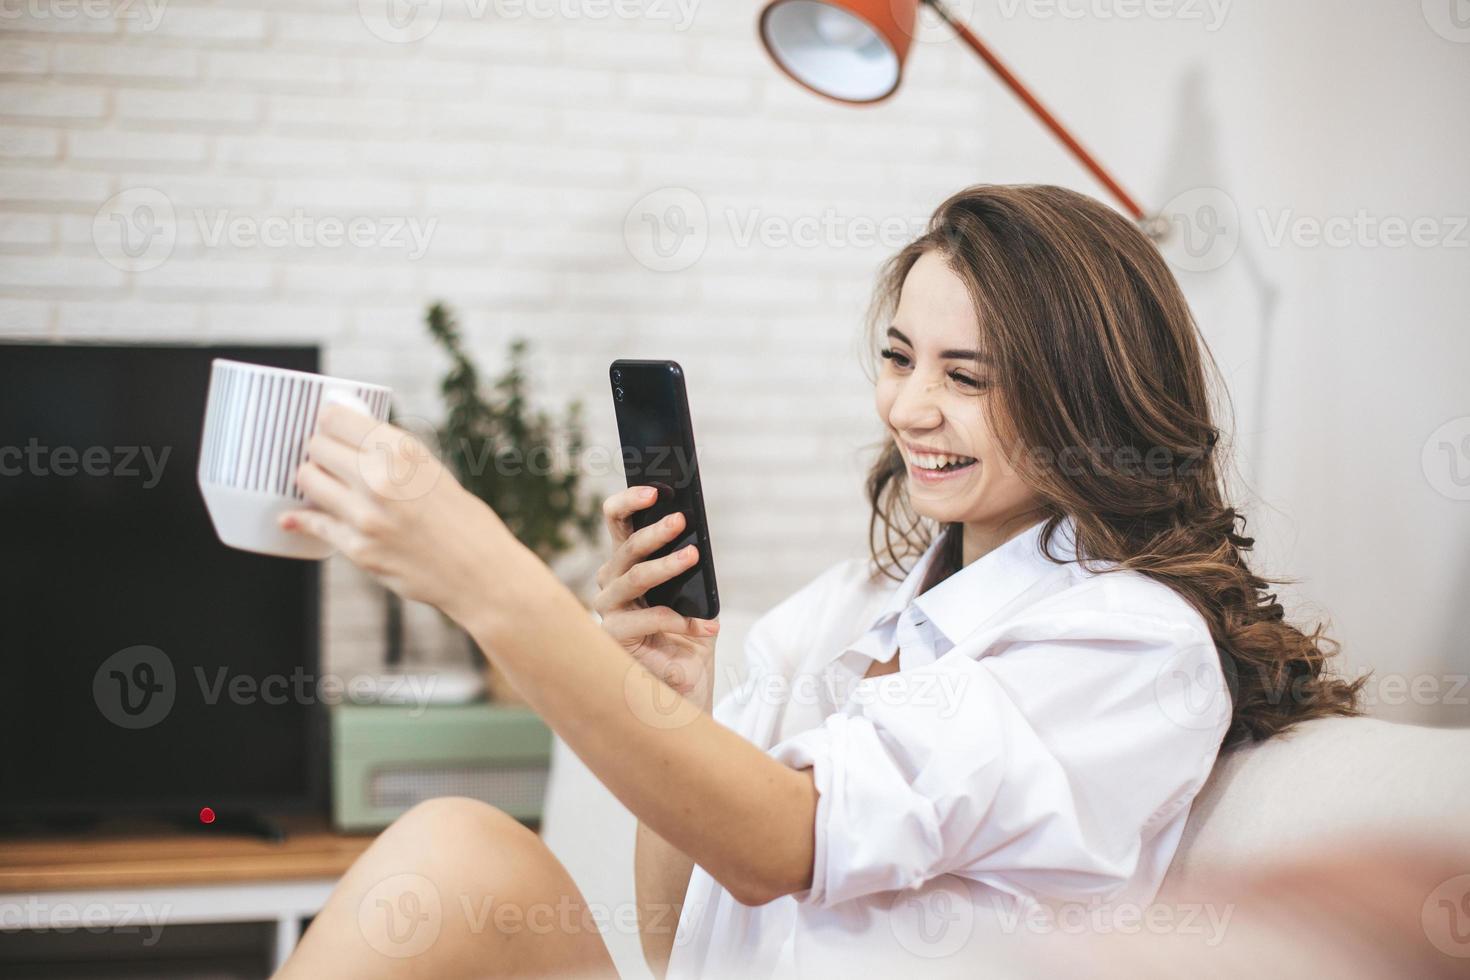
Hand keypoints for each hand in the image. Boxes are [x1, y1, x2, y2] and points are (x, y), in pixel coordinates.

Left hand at [278, 404, 532, 626]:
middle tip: (328, 458)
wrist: (480, 572)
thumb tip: (347, 435)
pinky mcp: (357, 549)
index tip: (329, 427)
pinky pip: (313, 522)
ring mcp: (366, 516)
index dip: (328, 421)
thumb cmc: (462, 520)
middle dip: (319, 450)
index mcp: (403, 451)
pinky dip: (303, 518)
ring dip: (312, 480)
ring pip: (307, 479)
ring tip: (325, 485)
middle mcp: (381, 479)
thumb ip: (391, 454)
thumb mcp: (432, 470)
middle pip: (316, 445)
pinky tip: (298, 515)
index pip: (335, 418)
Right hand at [594, 487, 719, 708]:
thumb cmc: (688, 637)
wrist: (686, 688)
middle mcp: (610, 584)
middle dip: (654, 531)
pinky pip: (646, 619)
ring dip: (666, 565)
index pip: (616, 521)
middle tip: (681, 520)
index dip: (629, 501)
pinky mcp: (612, 639)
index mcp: (627, 563)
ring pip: (633, 577)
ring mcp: (608, 611)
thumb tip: (692, 533)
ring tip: (693, 556)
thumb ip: (688, 566)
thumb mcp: (694, 595)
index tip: (656, 488)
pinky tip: (706, 627)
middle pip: (625, 548)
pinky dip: (680, 621)